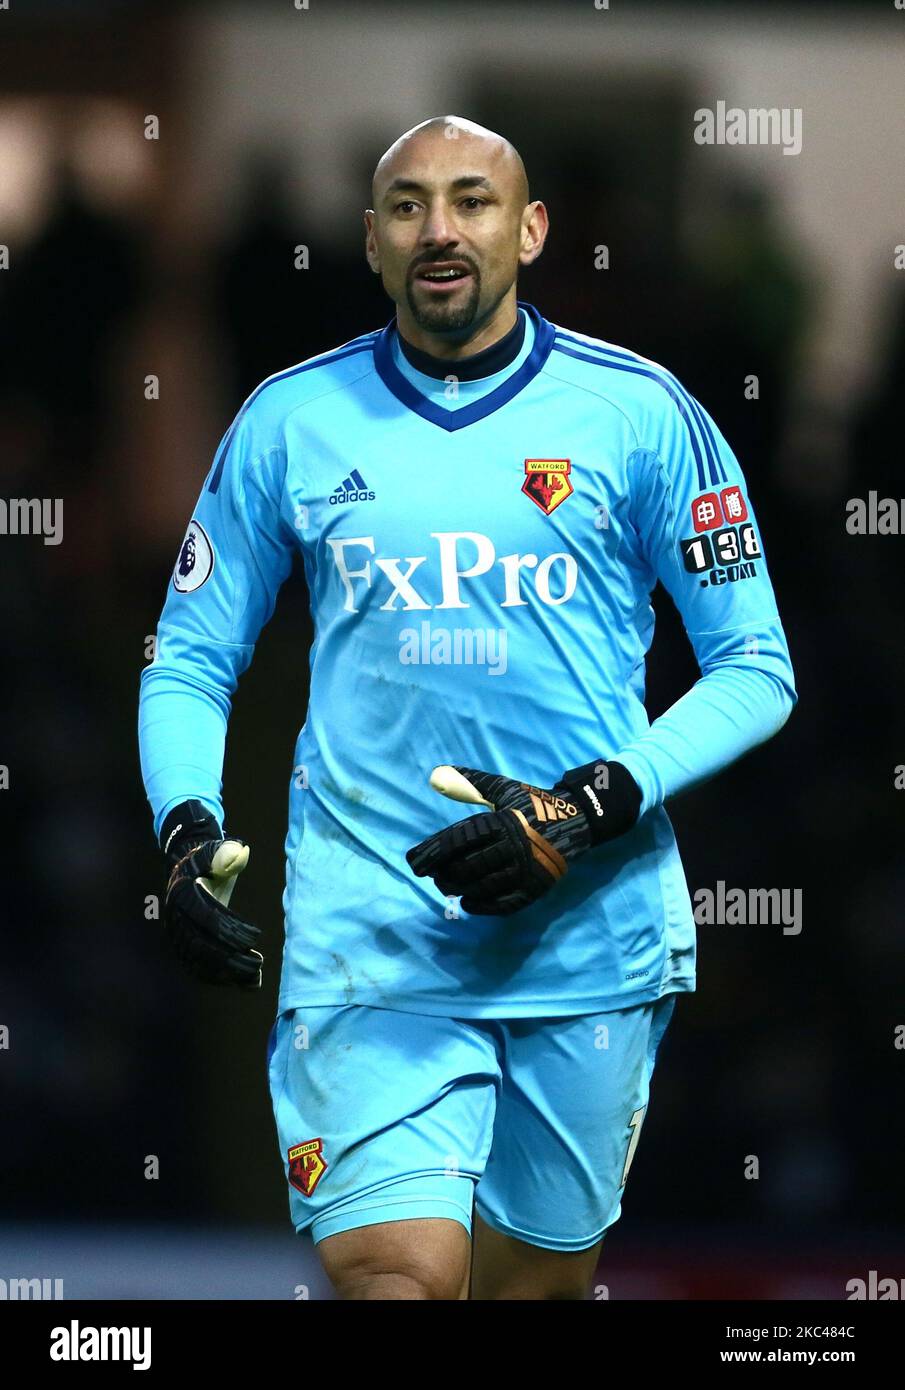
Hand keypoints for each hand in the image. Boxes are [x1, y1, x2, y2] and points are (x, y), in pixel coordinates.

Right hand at [159, 800, 262, 987]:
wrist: (188, 871)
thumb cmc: (210, 860)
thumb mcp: (218, 851)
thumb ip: (227, 852)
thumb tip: (238, 853)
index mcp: (183, 893)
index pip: (207, 918)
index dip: (231, 930)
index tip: (256, 937)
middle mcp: (174, 918)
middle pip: (201, 945)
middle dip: (230, 958)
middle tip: (259, 963)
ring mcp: (176, 936)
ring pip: (199, 962)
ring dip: (228, 973)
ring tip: (256, 976)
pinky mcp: (182, 948)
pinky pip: (199, 969)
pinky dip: (221, 980)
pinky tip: (245, 985)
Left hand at [406, 761, 640, 916]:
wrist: (578, 820)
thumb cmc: (532, 804)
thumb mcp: (503, 789)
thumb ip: (469, 784)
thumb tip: (436, 774)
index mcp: (501, 821)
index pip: (457, 840)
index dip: (431, 853)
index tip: (413, 863)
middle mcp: (512, 846)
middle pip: (466, 866)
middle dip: (443, 874)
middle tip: (434, 876)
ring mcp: (525, 870)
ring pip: (482, 886)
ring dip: (459, 889)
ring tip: (447, 887)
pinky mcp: (535, 887)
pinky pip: (504, 904)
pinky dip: (483, 906)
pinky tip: (469, 903)